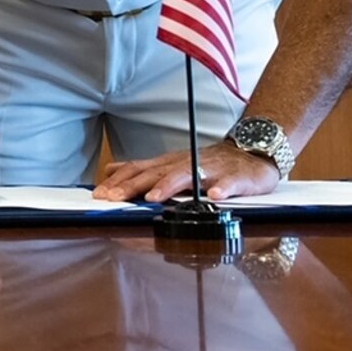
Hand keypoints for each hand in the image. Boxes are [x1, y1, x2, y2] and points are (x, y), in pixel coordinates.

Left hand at [93, 139, 279, 201]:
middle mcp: (186, 164)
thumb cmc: (210, 163)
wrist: (252, 152)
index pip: (139, 169)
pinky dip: (222, 189)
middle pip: (156, 173)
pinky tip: (215, 197)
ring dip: (170, 186)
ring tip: (154, 198)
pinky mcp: (236, 177)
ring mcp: (211, 170)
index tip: (99, 194)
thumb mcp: (172, 164)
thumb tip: (111, 170)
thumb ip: (143, 169)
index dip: (119, 182)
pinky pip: (229, 183)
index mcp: (169, 163)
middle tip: (114, 198)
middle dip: (133, 186)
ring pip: (188, 175)